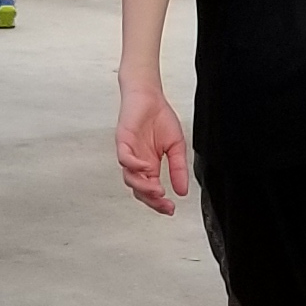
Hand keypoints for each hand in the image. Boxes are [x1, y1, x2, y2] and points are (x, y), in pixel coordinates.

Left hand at [117, 84, 190, 214]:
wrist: (150, 96)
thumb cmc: (160, 118)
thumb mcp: (176, 147)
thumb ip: (178, 169)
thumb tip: (183, 190)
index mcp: (150, 166)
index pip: (151, 191)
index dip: (159, 202)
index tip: (171, 209)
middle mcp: (138, 163)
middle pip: (139, 190)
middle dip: (151, 200)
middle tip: (164, 204)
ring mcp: (129, 154)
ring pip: (130, 178)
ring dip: (143, 187)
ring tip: (157, 189)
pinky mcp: (123, 142)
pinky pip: (125, 159)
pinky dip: (135, 166)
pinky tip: (148, 168)